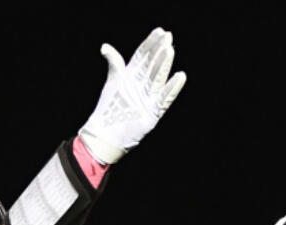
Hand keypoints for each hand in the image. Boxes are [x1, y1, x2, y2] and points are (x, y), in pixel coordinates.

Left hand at [79, 27, 185, 163]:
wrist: (105, 133)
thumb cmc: (109, 108)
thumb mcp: (113, 81)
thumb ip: (115, 63)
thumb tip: (106, 47)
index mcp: (133, 77)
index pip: (143, 57)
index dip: (150, 44)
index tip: (159, 32)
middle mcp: (142, 86)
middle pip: (152, 65)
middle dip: (159, 51)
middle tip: (168, 37)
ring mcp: (148, 99)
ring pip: (157, 79)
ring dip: (163, 65)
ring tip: (169, 50)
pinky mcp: (153, 113)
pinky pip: (164, 99)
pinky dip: (172, 88)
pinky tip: (180, 77)